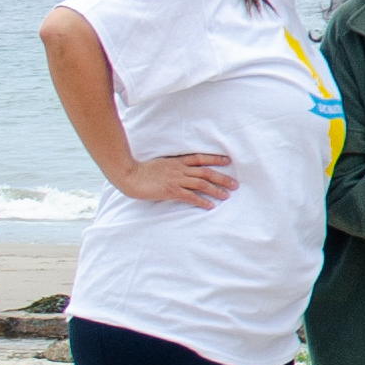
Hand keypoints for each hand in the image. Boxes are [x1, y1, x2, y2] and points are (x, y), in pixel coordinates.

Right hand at [115, 150, 236, 208]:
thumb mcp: (162, 164)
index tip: (228, 160)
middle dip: (222, 178)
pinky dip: (201, 201)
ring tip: (226, 195)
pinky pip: (190, 196)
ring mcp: (176, 180)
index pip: (200, 158)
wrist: (130, 175)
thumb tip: (185, 170)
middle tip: (235, 184)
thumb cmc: (143, 171)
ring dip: (216, 190)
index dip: (215, 159)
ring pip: (201, 184)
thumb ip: (174, 166)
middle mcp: (180, 169)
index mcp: (178, 161)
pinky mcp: (171, 190)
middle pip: (206, 172)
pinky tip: (210, 206)